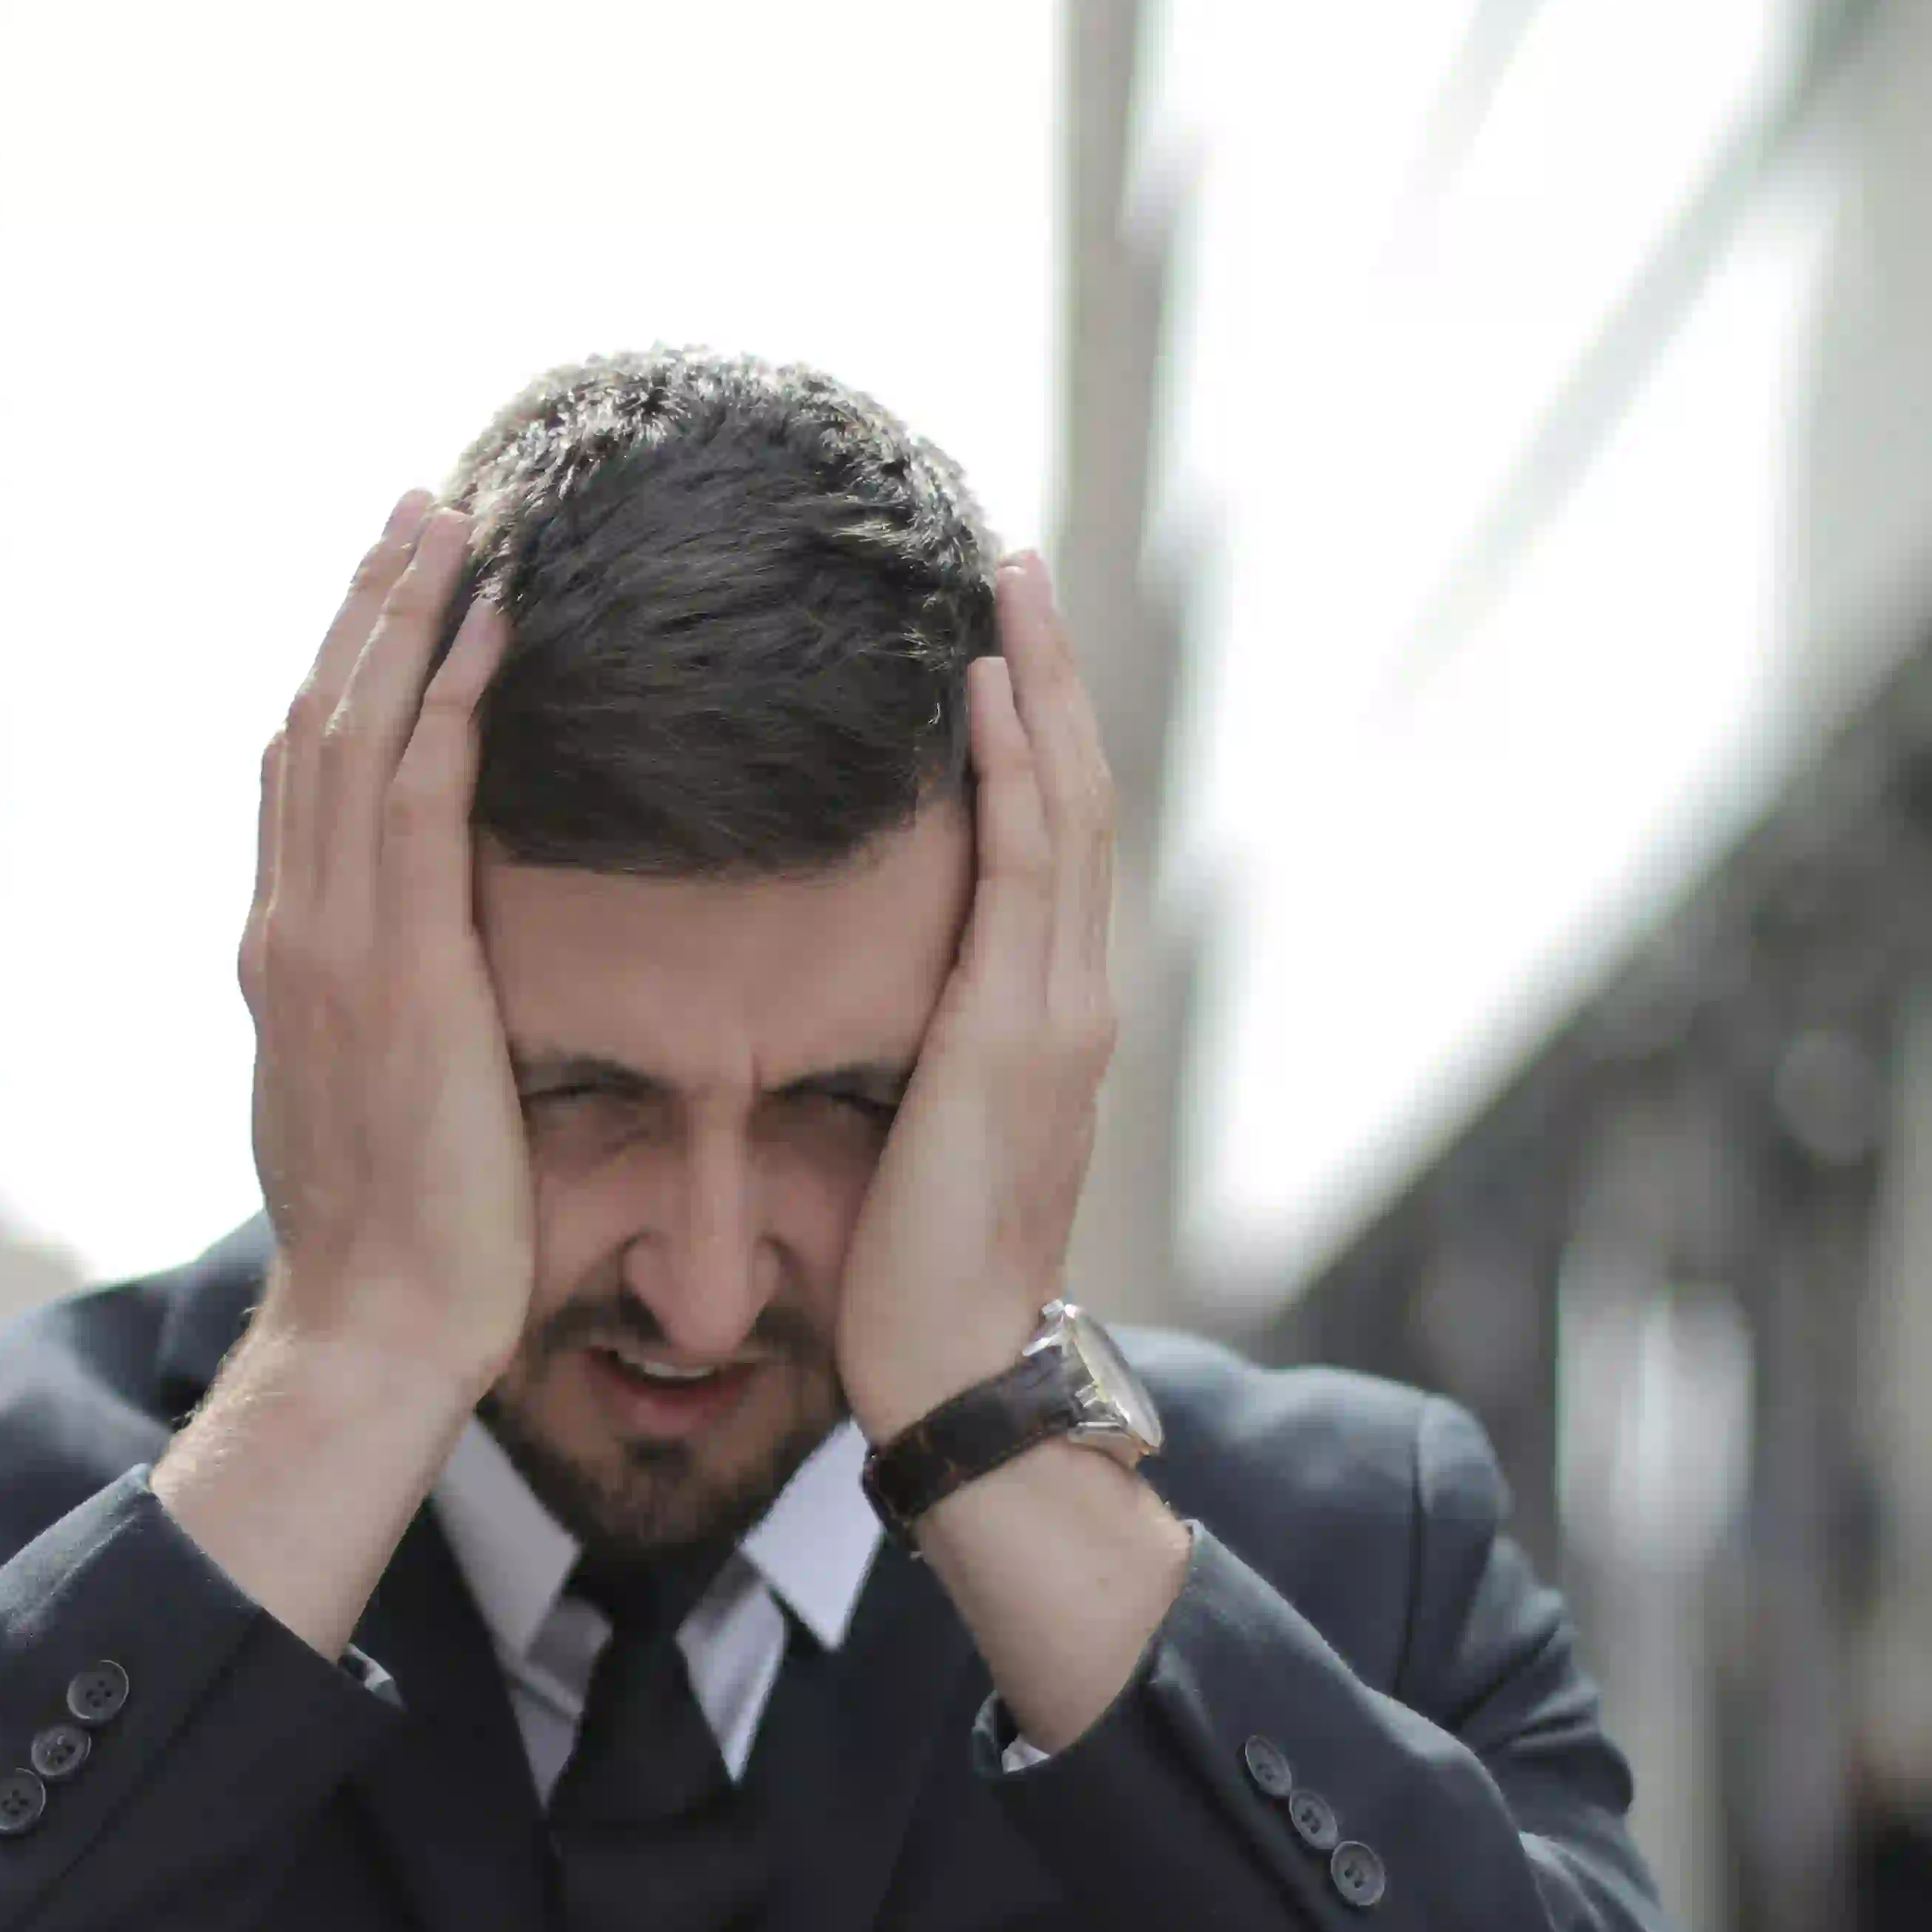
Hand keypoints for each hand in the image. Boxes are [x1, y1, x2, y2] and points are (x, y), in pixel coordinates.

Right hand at [232, 490, 521, 1398]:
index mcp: (288, 960)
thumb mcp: (377, 1103)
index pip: (305, 780)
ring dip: (406, 616)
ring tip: (456, 524)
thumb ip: (387, 1023)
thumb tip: (427, 987)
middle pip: (318, 724)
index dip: (344, 673)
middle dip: (367, 609)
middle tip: (422, 510)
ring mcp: (332, 944)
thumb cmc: (404, 1244)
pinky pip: (420, 793)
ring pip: (357, 732)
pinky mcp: (398, 967)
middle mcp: (291, 931)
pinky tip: (494, 625)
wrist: (377, 1326)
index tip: (392, 594)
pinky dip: (450, 696)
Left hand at [837, 548, 1120, 1441]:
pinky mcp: (1021, 1033)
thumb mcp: (912, 1132)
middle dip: (1050, 674)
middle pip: (1073, 794)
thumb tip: (858, 996)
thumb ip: (910, 1050)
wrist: (954, 1369)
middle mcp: (1073, 995)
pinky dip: (1013, 769)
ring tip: (1008, 584)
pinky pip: (1024, 868)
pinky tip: (985, 689)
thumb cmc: (912, 1274)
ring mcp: (1061, 1009)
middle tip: (1015, 562)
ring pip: (1064, 807)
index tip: (996, 638)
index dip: (1032, 732)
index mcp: (1043, 1016)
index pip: (1045, 839)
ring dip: (1040, 687)